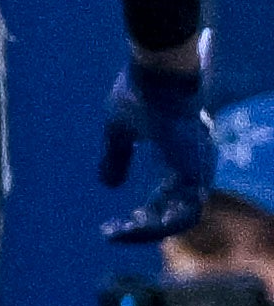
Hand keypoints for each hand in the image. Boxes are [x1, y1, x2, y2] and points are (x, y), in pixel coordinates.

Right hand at [100, 49, 214, 243]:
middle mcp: (192, 168)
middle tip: (112, 231)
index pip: (167, 198)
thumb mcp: (118, 131)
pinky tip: (131, 224)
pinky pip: (183, 215)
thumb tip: (107, 185)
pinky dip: (157, 225)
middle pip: (174, 213)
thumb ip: (116, 158)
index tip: (113, 223)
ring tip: (118, 231)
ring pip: (181, 219)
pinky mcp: (195, 174)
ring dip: (149, 230)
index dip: (143, 214)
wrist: (157, 73)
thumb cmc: (140, 93)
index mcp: (177, 157)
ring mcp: (197, 172)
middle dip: (142, 228)